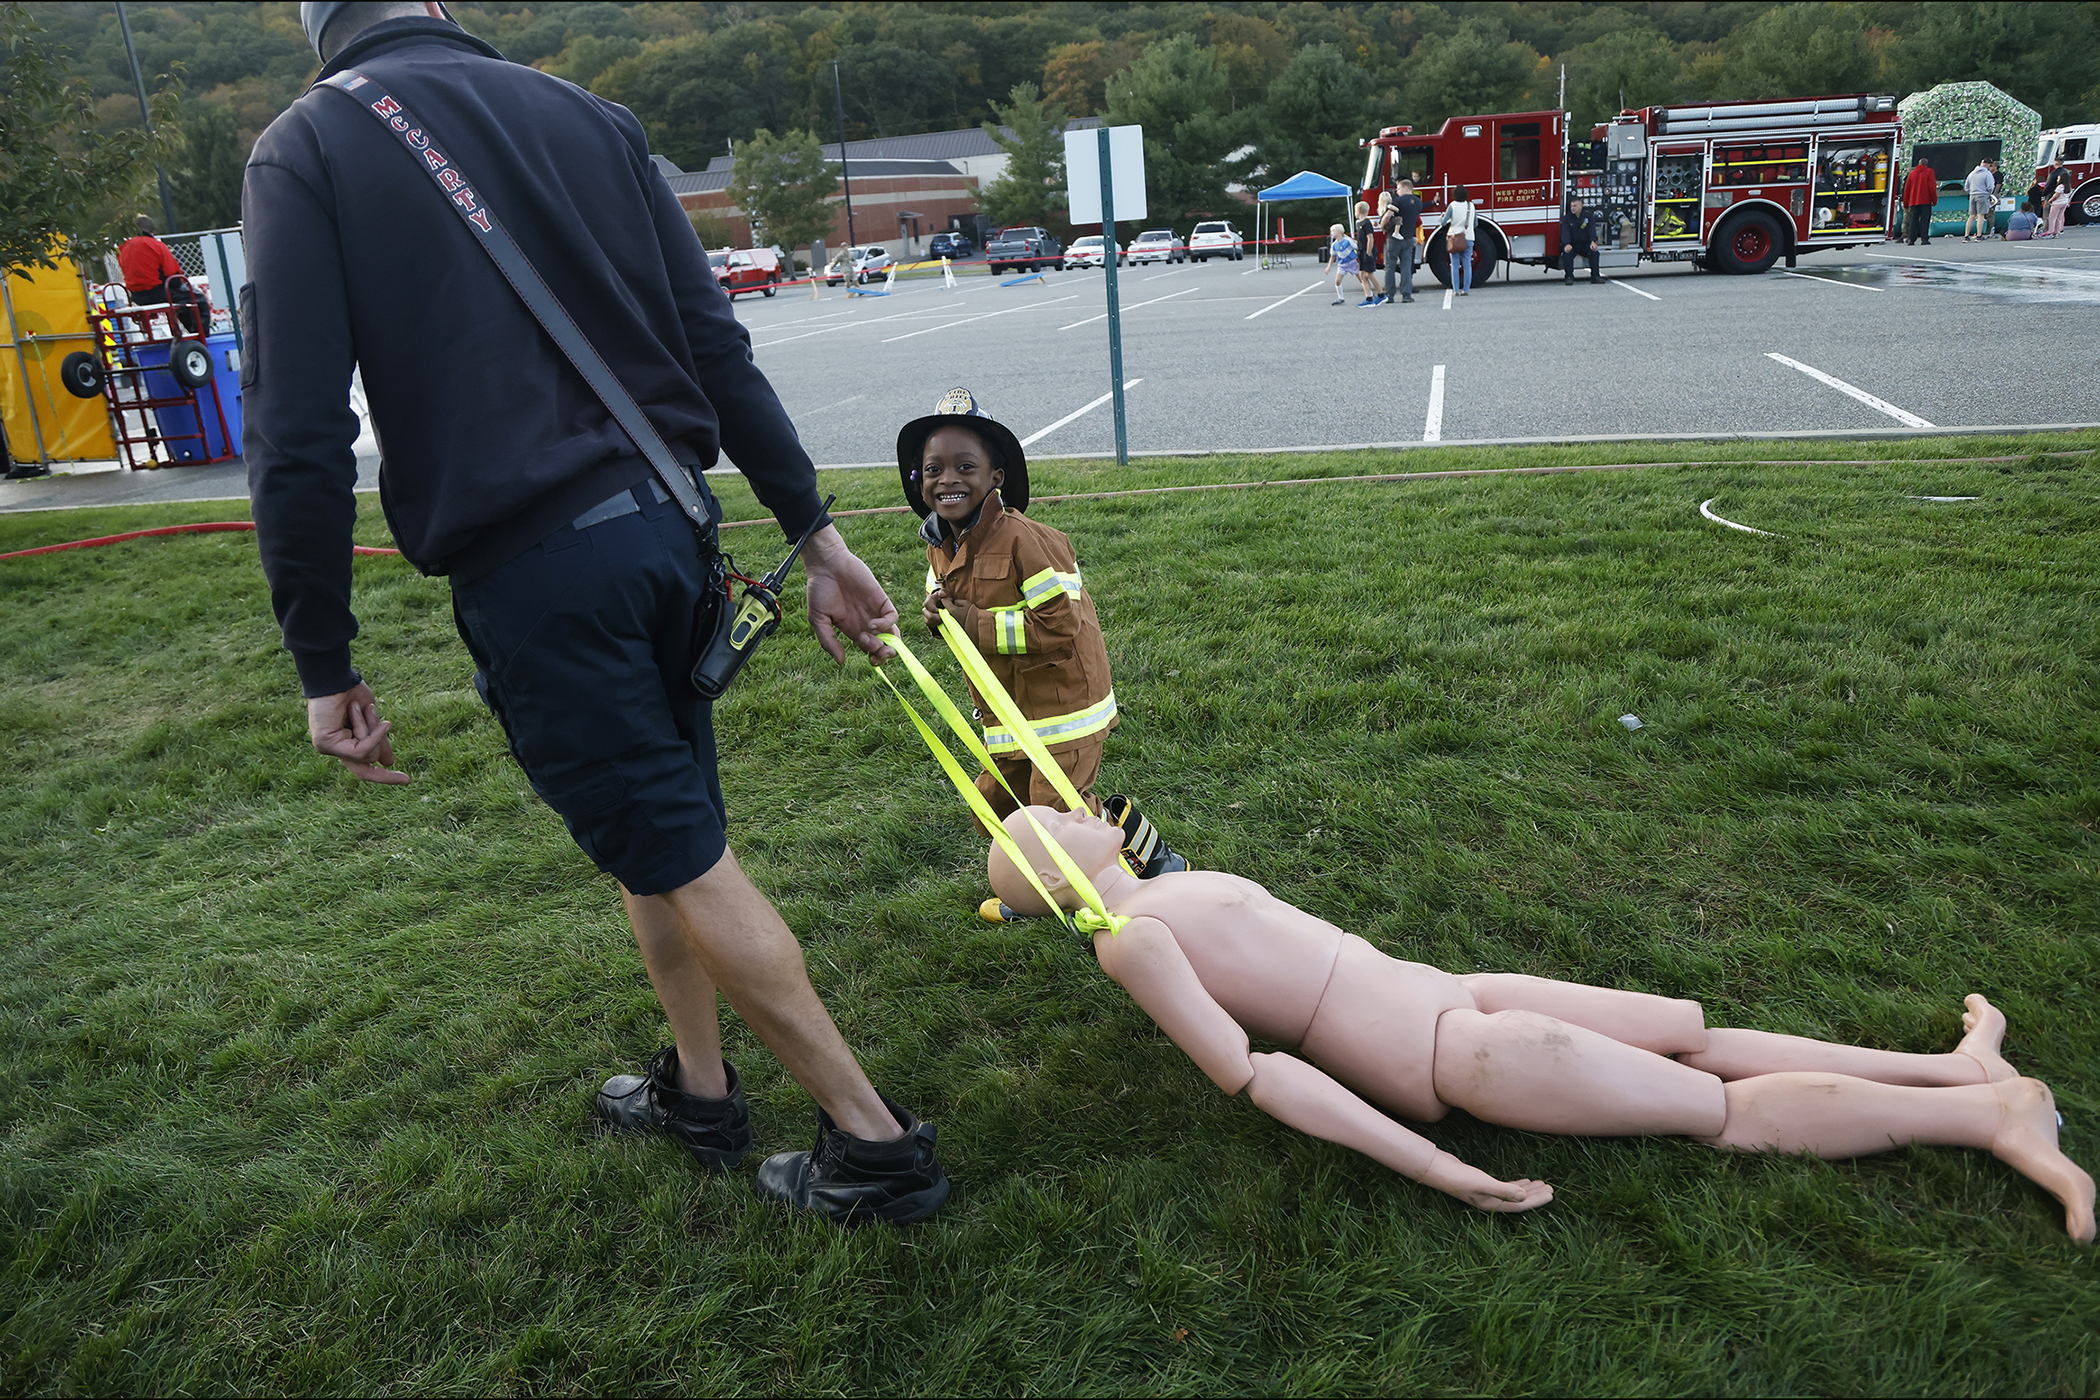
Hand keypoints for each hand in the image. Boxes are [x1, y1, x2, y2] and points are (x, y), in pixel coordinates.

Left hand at [307, 681, 408, 783]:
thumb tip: (388, 762)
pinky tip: (384, 724)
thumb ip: (377, 741)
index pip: (363, 764)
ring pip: (366, 754)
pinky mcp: (325, 744)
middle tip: (406, 781)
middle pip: (364, 769)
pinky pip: (360, 750)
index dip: (383, 774)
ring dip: (372, 728)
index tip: (406, 781)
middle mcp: (333, 747)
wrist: (336, 677)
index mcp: (344, 741)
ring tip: (362, 706)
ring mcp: (327, 747)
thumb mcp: (371, 720)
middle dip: (385, 776)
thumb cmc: (351, 691)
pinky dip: (374, 736)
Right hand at [802, 525, 896, 663]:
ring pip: (893, 632)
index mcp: (852, 629)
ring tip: (878, 644)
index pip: (870, 649)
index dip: (875, 659)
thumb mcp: (818, 619)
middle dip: (885, 654)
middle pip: (885, 644)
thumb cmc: (819, 589)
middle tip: (876, 654)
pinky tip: (873, 624)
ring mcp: (874, 611)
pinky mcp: (880, 599)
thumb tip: (841, 662)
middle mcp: (866, 622)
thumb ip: (828, 641)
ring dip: (890, 643)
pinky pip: (893, 616)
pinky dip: (887, 624)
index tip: (871, 662)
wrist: (826, 564)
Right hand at [922, 586, 946, 633]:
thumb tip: (941, 593)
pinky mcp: (929, 620)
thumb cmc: (945, 598)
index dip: (932, 608)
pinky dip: (936, 625)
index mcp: (929, 600)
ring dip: (936, 622)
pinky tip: (942, 623)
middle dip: (935, 617)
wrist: (945, 604)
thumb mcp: (945, 593)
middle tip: (943, 618)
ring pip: (928, 621)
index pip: (926, 604)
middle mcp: (926, 607)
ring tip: (943, 621)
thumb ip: (944, 592)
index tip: (940, 611)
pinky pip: (930, 625)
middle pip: (926, 614)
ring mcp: (926, 615)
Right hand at [1423, 1153, 1552, 1212]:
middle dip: (1535, 1195)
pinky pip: (1506, 1187)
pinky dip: (1516, 1184)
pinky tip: (1523, 1180)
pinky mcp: (1482, 1184)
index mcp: (1492, 1205)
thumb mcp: (1483, 1183)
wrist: (1438, 1169)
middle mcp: (1490, 1202)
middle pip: (1518, 1201)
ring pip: (1513, 1194)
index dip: (1537, 1200)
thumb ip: (1504, 1190)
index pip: (1519, 1205)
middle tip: (1551, 1189)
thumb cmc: (1459, 1177)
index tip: (1551, 1194)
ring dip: (1527, 1189)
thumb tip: (1524, 1197)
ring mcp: (1486, 1194)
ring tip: (1541, 1184)